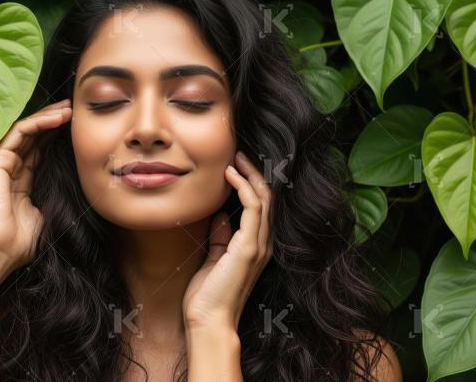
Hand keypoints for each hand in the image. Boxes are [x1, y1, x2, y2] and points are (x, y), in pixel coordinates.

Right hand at [0, 99, 71, 272]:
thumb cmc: (19, 241)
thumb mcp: (45, 215)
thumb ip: (52, 199)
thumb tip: (71, 193)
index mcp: (22, 181)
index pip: (39, 150)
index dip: (55, 135)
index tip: (76, 125)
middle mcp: (11, 169)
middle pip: (33, 136)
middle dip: (53, 119)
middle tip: (72, 107)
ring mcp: (2, 163)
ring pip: (26, 130)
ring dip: (47, 116)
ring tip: (68, 108)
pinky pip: (18, 134)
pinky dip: (37, 123)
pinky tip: (55, 118)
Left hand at [182, 151, 273, 331]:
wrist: (209, 321)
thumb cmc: (208, 297)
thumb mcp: (214, 260)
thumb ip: (221, 239)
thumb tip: (220, 216)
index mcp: (256, 248)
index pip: (261, 208)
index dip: (253, 184)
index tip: (237, 167)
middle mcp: (263, 244)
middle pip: (268, 199)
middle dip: (255, 173)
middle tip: (240, 154)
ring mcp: (259, 245)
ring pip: (264, 199)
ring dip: (251, 175)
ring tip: (237, 158)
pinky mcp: (249, 247)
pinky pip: (253, 207)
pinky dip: (243, 186)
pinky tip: (231, 175)